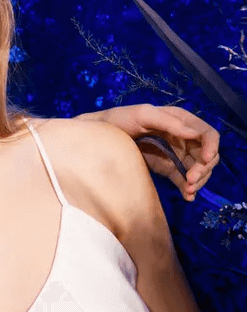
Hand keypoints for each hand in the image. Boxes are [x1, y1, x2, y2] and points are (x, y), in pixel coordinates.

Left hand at [78, 105, 218, 200]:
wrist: (100, 138)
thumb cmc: (118, 120)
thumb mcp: (141, 115)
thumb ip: (167, 121)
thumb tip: (193, 133)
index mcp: (179, 120)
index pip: (206, 133)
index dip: (211, 146)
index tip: (205, 159)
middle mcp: (181, 137)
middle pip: (206, 155)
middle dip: (204, 168)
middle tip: (191, 179)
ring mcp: (175, 154)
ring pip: (198, 169)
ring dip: (198, 181)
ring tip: (187, 190)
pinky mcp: (167, 168)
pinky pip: (184, 180)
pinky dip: (188, 189)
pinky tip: (187, 196)